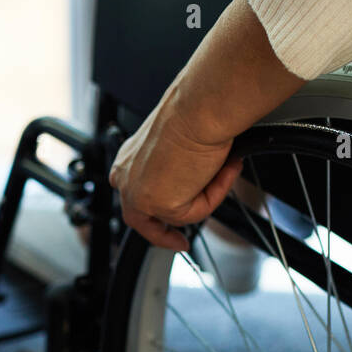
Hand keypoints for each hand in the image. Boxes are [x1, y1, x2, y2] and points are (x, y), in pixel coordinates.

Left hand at [108, 86, 242, 252]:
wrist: (201, 108)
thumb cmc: (196, 113)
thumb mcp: (182, 144)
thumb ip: (181, 168)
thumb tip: (201, 180)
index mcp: (130, 159)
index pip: (135, 195)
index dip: (154, 215)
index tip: (170, 228)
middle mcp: (127, 176)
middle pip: (141, 219)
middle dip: (162, 234)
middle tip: (181, 243)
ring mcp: (139, 193)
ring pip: (176, 216)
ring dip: (207, 196)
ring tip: (224, 167)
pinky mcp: (159, 204)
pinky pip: (195, 214)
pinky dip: (215, 194)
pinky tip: (221, 170)